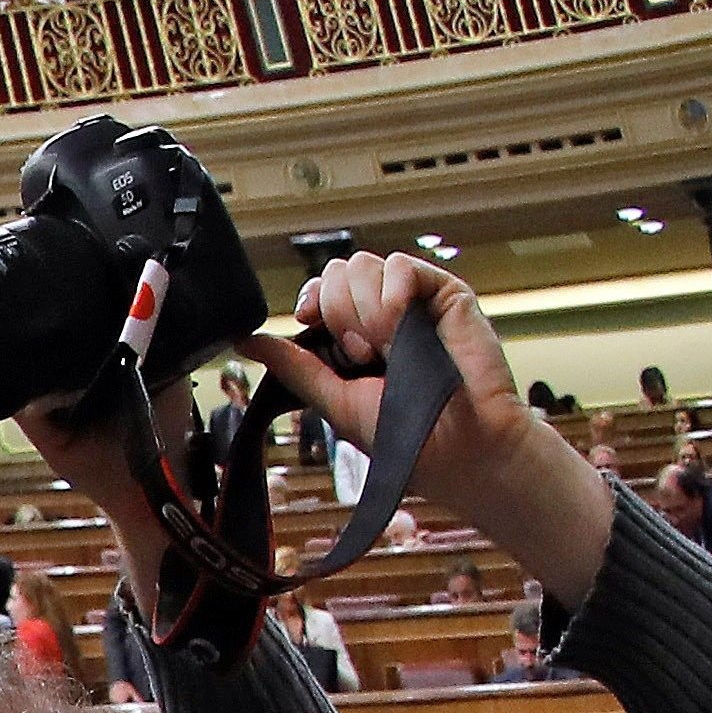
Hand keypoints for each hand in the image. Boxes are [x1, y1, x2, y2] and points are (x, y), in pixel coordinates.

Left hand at [247, 252, 609, 602]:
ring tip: (383, 349)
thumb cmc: (408, 436)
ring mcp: (414, 302)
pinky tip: (398, 324)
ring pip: (362, 266)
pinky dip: (391, 293)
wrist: (465, 447)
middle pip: (336, 273)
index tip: (309, 321)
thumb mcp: (336, 402)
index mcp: (354, 338)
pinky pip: (400, 265)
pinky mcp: (445, 294)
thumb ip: (294, 368)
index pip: (320, 292)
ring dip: (361, 309)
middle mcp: (382, 315)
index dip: (310, 300)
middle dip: (335, 312)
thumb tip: (246, 342)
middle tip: (359, 354)